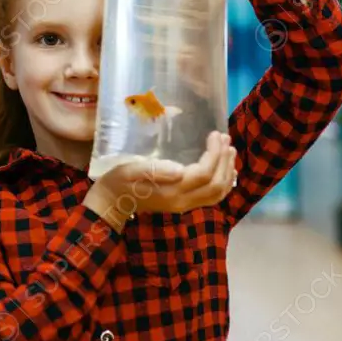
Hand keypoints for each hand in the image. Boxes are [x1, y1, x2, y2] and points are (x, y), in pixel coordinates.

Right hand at [84, 131, 236, 230]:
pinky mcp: (184, 205)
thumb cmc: (119, 181)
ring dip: (227, 171)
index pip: (203, 174)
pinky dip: (223, 183)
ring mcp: (185, 205)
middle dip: (224, 161)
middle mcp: (183, 201)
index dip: (214, 154)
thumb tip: (180, 169)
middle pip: (216, 184)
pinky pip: (212, 197)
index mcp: (171, 191)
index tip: (214, 134)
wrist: (112, 203)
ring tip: (229, 150)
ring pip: (218, 193)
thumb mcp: (130, 170)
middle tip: (225, 138)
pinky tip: (225, 169)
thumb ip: (154, 169)